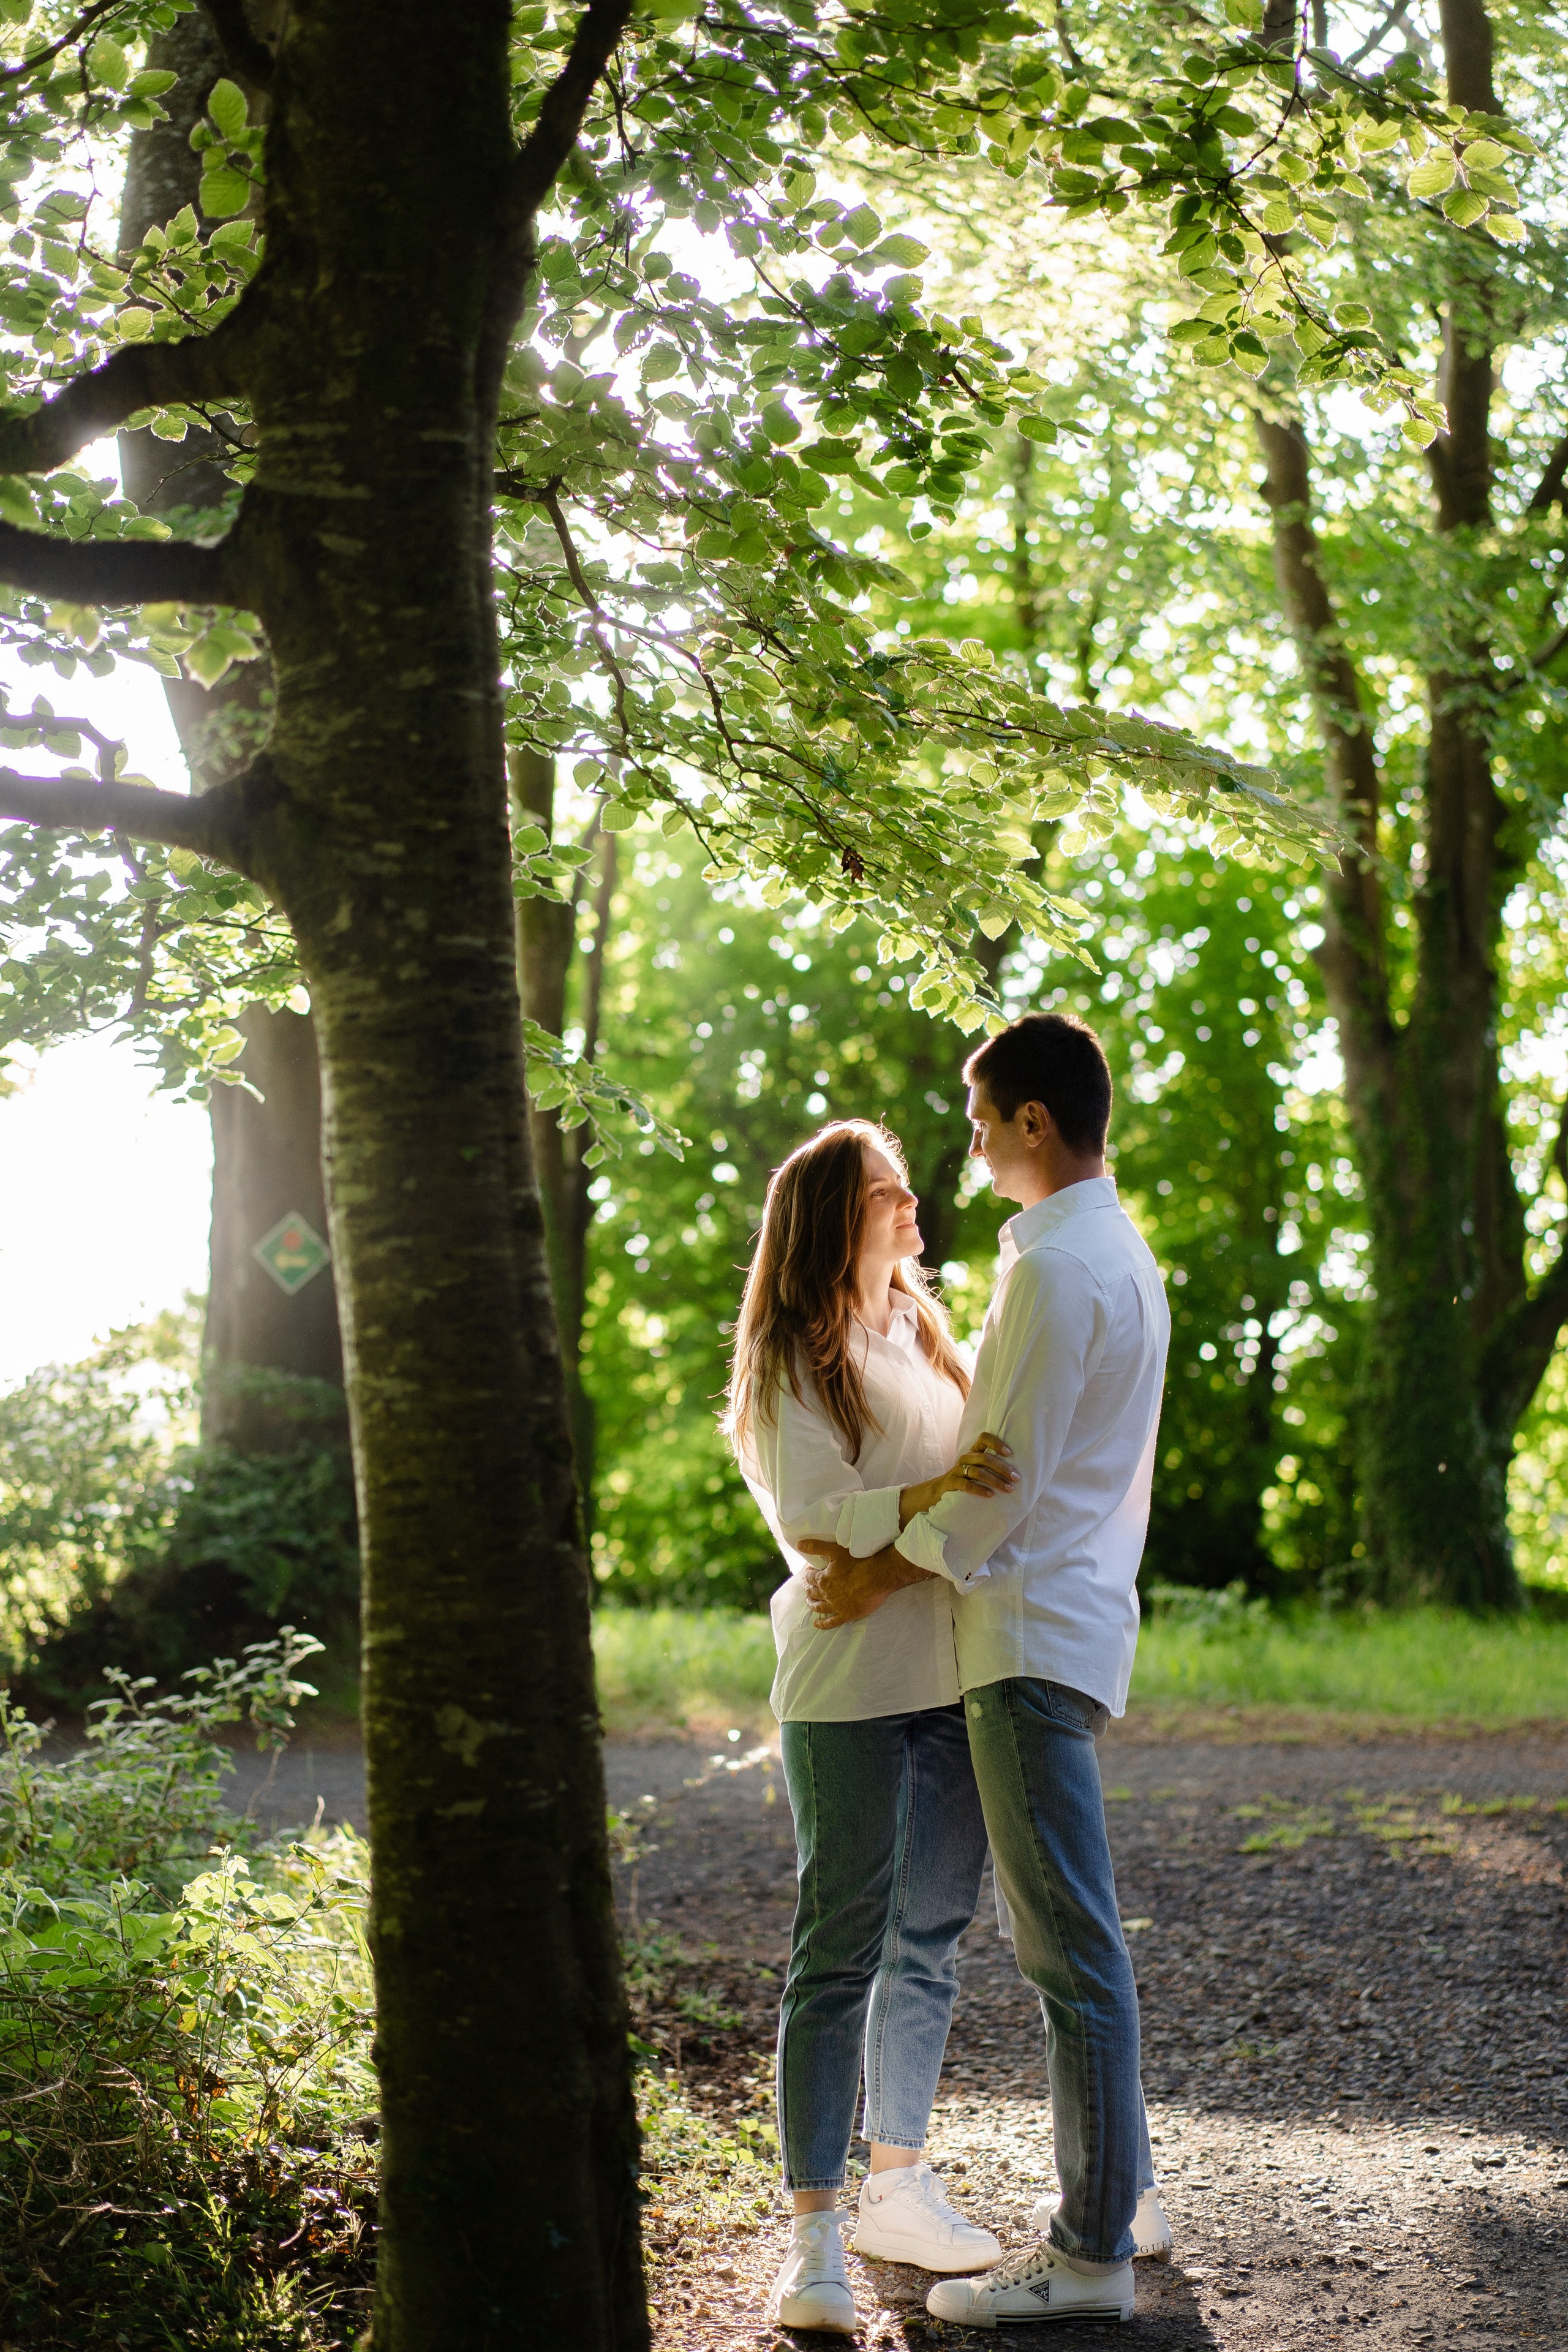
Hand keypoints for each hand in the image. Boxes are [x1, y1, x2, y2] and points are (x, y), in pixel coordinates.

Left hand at [799, 1537, 913, 1629]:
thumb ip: (816, 1547)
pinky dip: (823, 1624)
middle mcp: (827, 1594)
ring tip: (808, 1602)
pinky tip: (817, 1624)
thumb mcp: (836, 1550)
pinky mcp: (847, 1614)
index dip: (808, 1574)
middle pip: (813, 1592)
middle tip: (805, 1587)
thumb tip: (800, 1544)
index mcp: (824, 1579)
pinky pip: (832, 1622)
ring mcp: (837, 1606)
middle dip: (807, 1589)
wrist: (879, 1576)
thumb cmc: (859, 1561)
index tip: (809, 1572)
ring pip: (819, 1607)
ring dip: (812, 1604)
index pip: (810, 1577)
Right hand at [898, 1431, 1015, 1526]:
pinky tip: (991, 1495)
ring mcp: (958, 1469)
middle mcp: (966, 1457)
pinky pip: (967, 1485)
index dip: (997, 1443)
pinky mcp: (953, 1482)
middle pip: (985, 1458)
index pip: (984, 1438)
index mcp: (974, 1450)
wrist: (943, 1488)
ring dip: (995, 1481)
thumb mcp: (978, 1466)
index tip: (1009, 1453)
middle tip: (1015, 1478)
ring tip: (1008, 1488)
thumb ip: (991, 1463)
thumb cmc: (968, 1476)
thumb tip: (1016, 1468)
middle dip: (1002, 1468)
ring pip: (978, 1472)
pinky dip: (980, 1490)